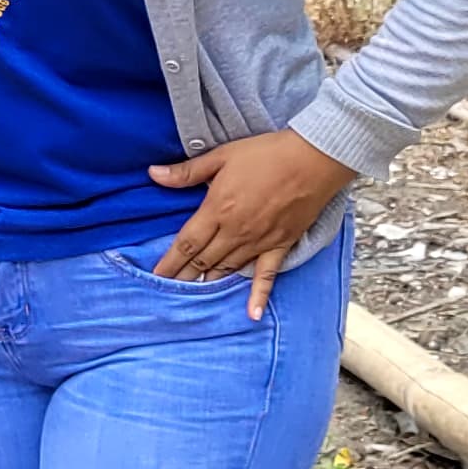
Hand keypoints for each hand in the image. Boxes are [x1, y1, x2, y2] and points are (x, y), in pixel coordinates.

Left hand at [148, 129, 358, 317]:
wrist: (314, 158)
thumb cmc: (267, 154)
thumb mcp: (222, 156)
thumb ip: (187, 172)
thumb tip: (153, 174)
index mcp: (217, 209)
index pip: (186, 243)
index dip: (169, 261)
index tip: (156, 276)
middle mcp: (235, 231)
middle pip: (203, 260)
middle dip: (183, 277)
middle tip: (166, 291)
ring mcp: (259, 241)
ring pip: (228, 269)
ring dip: (209, 283)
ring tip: (192, 299)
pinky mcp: (281, 245)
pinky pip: (267, 275)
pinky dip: (258, 296)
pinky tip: (251, 314)